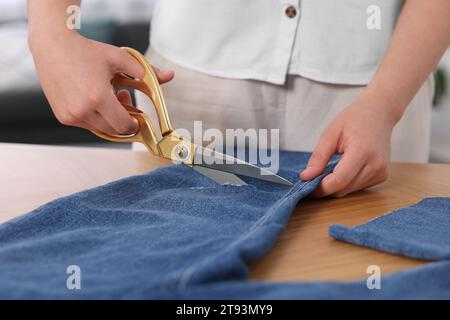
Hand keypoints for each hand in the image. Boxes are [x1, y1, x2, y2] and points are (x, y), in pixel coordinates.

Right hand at [29, 32, 173, 134]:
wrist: (53, 48)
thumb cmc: (86, 52)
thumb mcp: (120, 58)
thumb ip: (147, 71)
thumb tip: (169, 75)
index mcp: (98, 97)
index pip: (123, 125)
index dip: (135, 124)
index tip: (138, 116)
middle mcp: (82, 110)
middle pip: (113, 131)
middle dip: (124, 121)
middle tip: (125, 100)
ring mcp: (70, 116)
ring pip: (100, 129)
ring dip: (109, 119)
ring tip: (110, 97)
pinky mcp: (63, 117)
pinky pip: (87, 125)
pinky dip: (96, 117)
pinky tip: (96, 99)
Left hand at [300, 96, 396, 197]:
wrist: (379, 113)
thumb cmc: (355, 119)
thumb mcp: (331, 133)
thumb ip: (319, 157)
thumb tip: (306, 177)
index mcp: (362, 152)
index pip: (338, 180)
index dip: (320, 188)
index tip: (306, 187)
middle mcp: (375, 165)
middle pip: (343, 189)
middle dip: (325, 187)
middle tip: (312, 178)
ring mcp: (381, 172)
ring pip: (349, 190)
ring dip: (335, 185)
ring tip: (328, 169)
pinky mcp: (382, 175)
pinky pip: (358, 187)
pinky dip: (346, 182)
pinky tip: (343, 168)